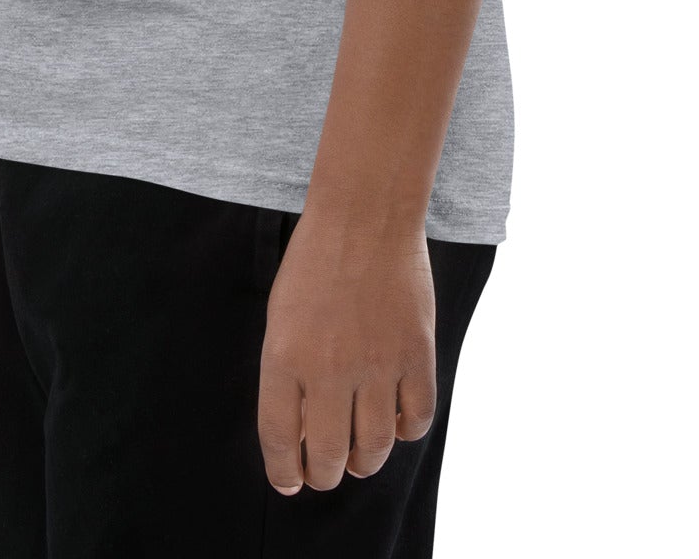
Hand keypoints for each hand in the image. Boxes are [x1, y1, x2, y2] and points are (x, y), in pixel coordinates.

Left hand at [256, 209, 436, 494]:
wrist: (365, 217)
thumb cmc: (315, 264)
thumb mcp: (283, 317)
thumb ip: (288, 375)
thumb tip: (303, 434)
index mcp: (285, 358)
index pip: (281, 440)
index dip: (285, 471)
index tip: (291, 482)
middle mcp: (329, 369)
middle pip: (330, 456)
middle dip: (325, 475)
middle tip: (326, 471)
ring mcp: (377, 365)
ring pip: (375, 448)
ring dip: (365, 461)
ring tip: (359, 454)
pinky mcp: (417, 356)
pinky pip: (417, 420)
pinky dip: (405, 431)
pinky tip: (395, 420)